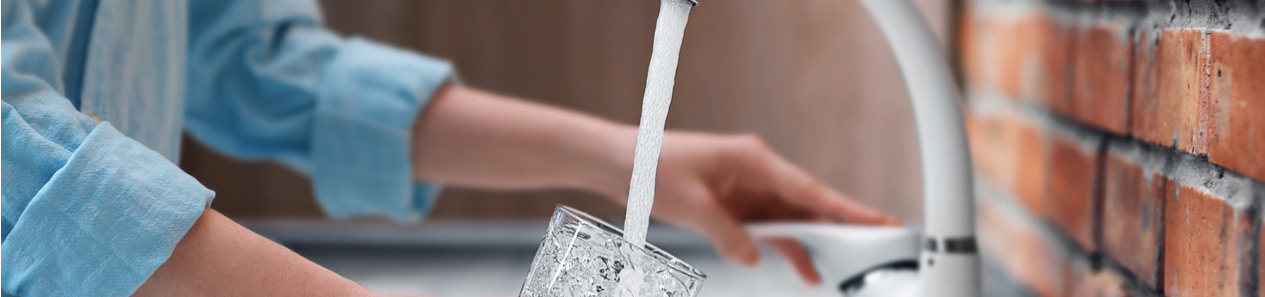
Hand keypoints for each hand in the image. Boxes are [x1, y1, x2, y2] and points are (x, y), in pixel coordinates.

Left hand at [600, 129, 899, 285]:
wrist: (621, 162)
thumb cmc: (652, 166)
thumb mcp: (692, 205)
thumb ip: (727, 234)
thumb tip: (752, 256)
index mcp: (754, 159)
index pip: (809, 189)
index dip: (846, 208)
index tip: (877, 220)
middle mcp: (757, 171)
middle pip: (809, 203)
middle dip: (842, 224)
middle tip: (880, 240)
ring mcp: (748, 188)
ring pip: (792, 218)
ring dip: (812, 242)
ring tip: (841, 268)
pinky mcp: (736, 204)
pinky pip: (769, 228)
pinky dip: (784, 247)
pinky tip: (802, 267)